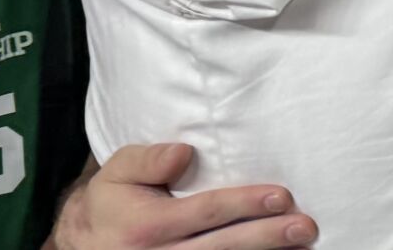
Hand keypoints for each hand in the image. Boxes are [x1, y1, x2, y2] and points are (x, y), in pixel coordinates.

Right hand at [51, 144, 316, 249]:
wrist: (86, 243)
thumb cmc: (114, 200)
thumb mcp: (118, 172)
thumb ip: (148, 160)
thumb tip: (183, 153)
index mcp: (147, 225)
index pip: (205, 212)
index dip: (245, 204)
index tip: (282, 196)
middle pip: (222, 247)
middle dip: (267, 237)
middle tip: (305, 227)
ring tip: (302, 246)